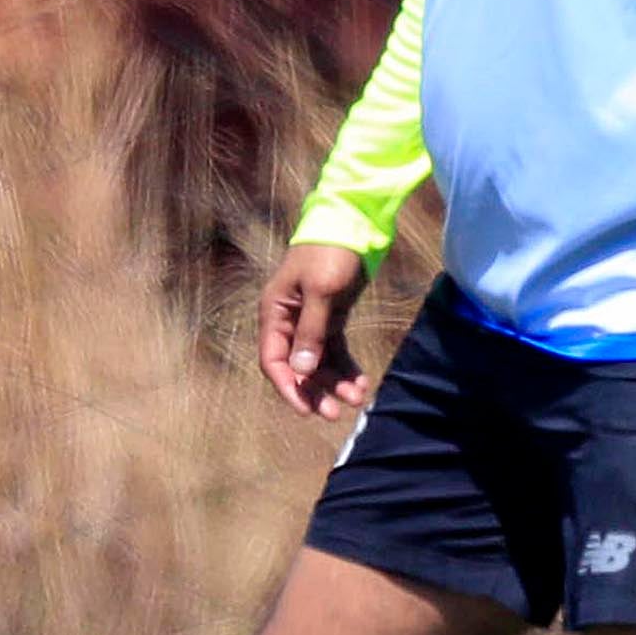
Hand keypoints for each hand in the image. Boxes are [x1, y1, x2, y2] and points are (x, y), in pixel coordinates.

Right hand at [258, 244, 375, 419]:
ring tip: (359, 395)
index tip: (307, 410)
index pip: (273, 361)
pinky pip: (336, 350)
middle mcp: (289, 320)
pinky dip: (346, 367)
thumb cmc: (331, 251)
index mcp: (276, 312)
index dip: (288, 387)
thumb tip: (302, 370)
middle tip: (337, 412)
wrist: (354, 222)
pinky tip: (361, 380)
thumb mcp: (322, 290)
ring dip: (336, 381)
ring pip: (319, 362)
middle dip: (317, 390)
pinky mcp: (332, 316)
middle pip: (297, 367)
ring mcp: (311, 320)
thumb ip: (312, 332)